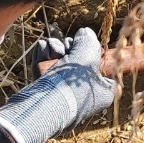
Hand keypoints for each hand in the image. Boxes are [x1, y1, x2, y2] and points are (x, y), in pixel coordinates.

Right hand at [0, 27, 114, 142]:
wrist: (41, 109)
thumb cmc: (70, 86)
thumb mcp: (86, 56)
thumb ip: (88, 41)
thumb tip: (85, 33)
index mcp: (102, 92)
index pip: (102, 68)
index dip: (93, 53)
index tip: (86, 45)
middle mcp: (84, 94)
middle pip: (78, 61)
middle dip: (69, 48)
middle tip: (66, 48)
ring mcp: (63, 93)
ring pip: (60, 61)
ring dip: (54, 49)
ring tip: (51, 51)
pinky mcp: (44, 91)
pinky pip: (45, 67)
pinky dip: (42, 57)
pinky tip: (42, 51)